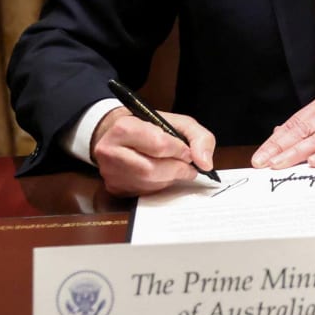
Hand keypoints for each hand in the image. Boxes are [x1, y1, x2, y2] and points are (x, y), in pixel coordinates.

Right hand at [91, 106, 216, 196]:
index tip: (188, 151)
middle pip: (152, 169)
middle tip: (189, 166)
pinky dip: (159, 186)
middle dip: (177, 168)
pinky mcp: (113, 187)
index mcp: (123, 128)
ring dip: (170, 178)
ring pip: (148, 183)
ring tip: (178, 169)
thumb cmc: (150, 127)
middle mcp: (110, 151)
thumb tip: (205, 163)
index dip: (180, 150)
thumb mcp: (178, 122)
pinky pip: (143, 192)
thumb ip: (199, 137)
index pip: (158, 144)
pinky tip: (162, 176)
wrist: (119, 135)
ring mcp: (109, 172)